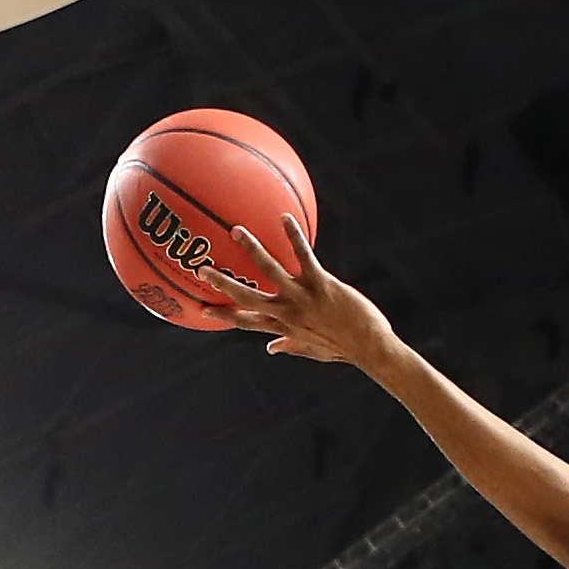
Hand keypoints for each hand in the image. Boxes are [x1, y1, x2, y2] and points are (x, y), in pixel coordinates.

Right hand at [196, 213, 393, 367]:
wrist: (369, 348)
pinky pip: (304, 257)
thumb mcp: (312, 350)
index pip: (245, 321)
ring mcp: (302, 299)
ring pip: (270, 272)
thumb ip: (290, 346)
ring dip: (252, 250)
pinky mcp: (322, 285)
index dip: (222, 314)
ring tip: (236, 231)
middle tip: (200, 268)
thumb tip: (271, 348)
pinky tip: (284, 218)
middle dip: (222, 283)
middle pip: (247, 297)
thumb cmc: (344, 348)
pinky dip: (294, 237)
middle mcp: (287, 313)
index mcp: (283, 327)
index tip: (199, 308)